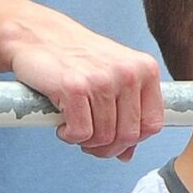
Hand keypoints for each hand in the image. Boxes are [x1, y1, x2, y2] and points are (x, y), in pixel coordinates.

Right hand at [3, 11, 162, 159]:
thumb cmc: (77, 60)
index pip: (153, 125)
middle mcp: (128, 73)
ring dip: (84, 141)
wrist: (39, 37)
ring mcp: (102, 80)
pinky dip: (68, 136)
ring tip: (72, 124)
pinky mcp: (75, 88)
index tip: (112, 138)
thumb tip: (126, 155)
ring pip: (103, 138)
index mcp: (145, 70)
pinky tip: (62, 122)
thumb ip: (126, 114)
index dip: (131, 141)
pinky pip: (80, 134)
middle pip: (128, 137)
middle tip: (88, 139)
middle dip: (106, 147)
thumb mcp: (112, 79)